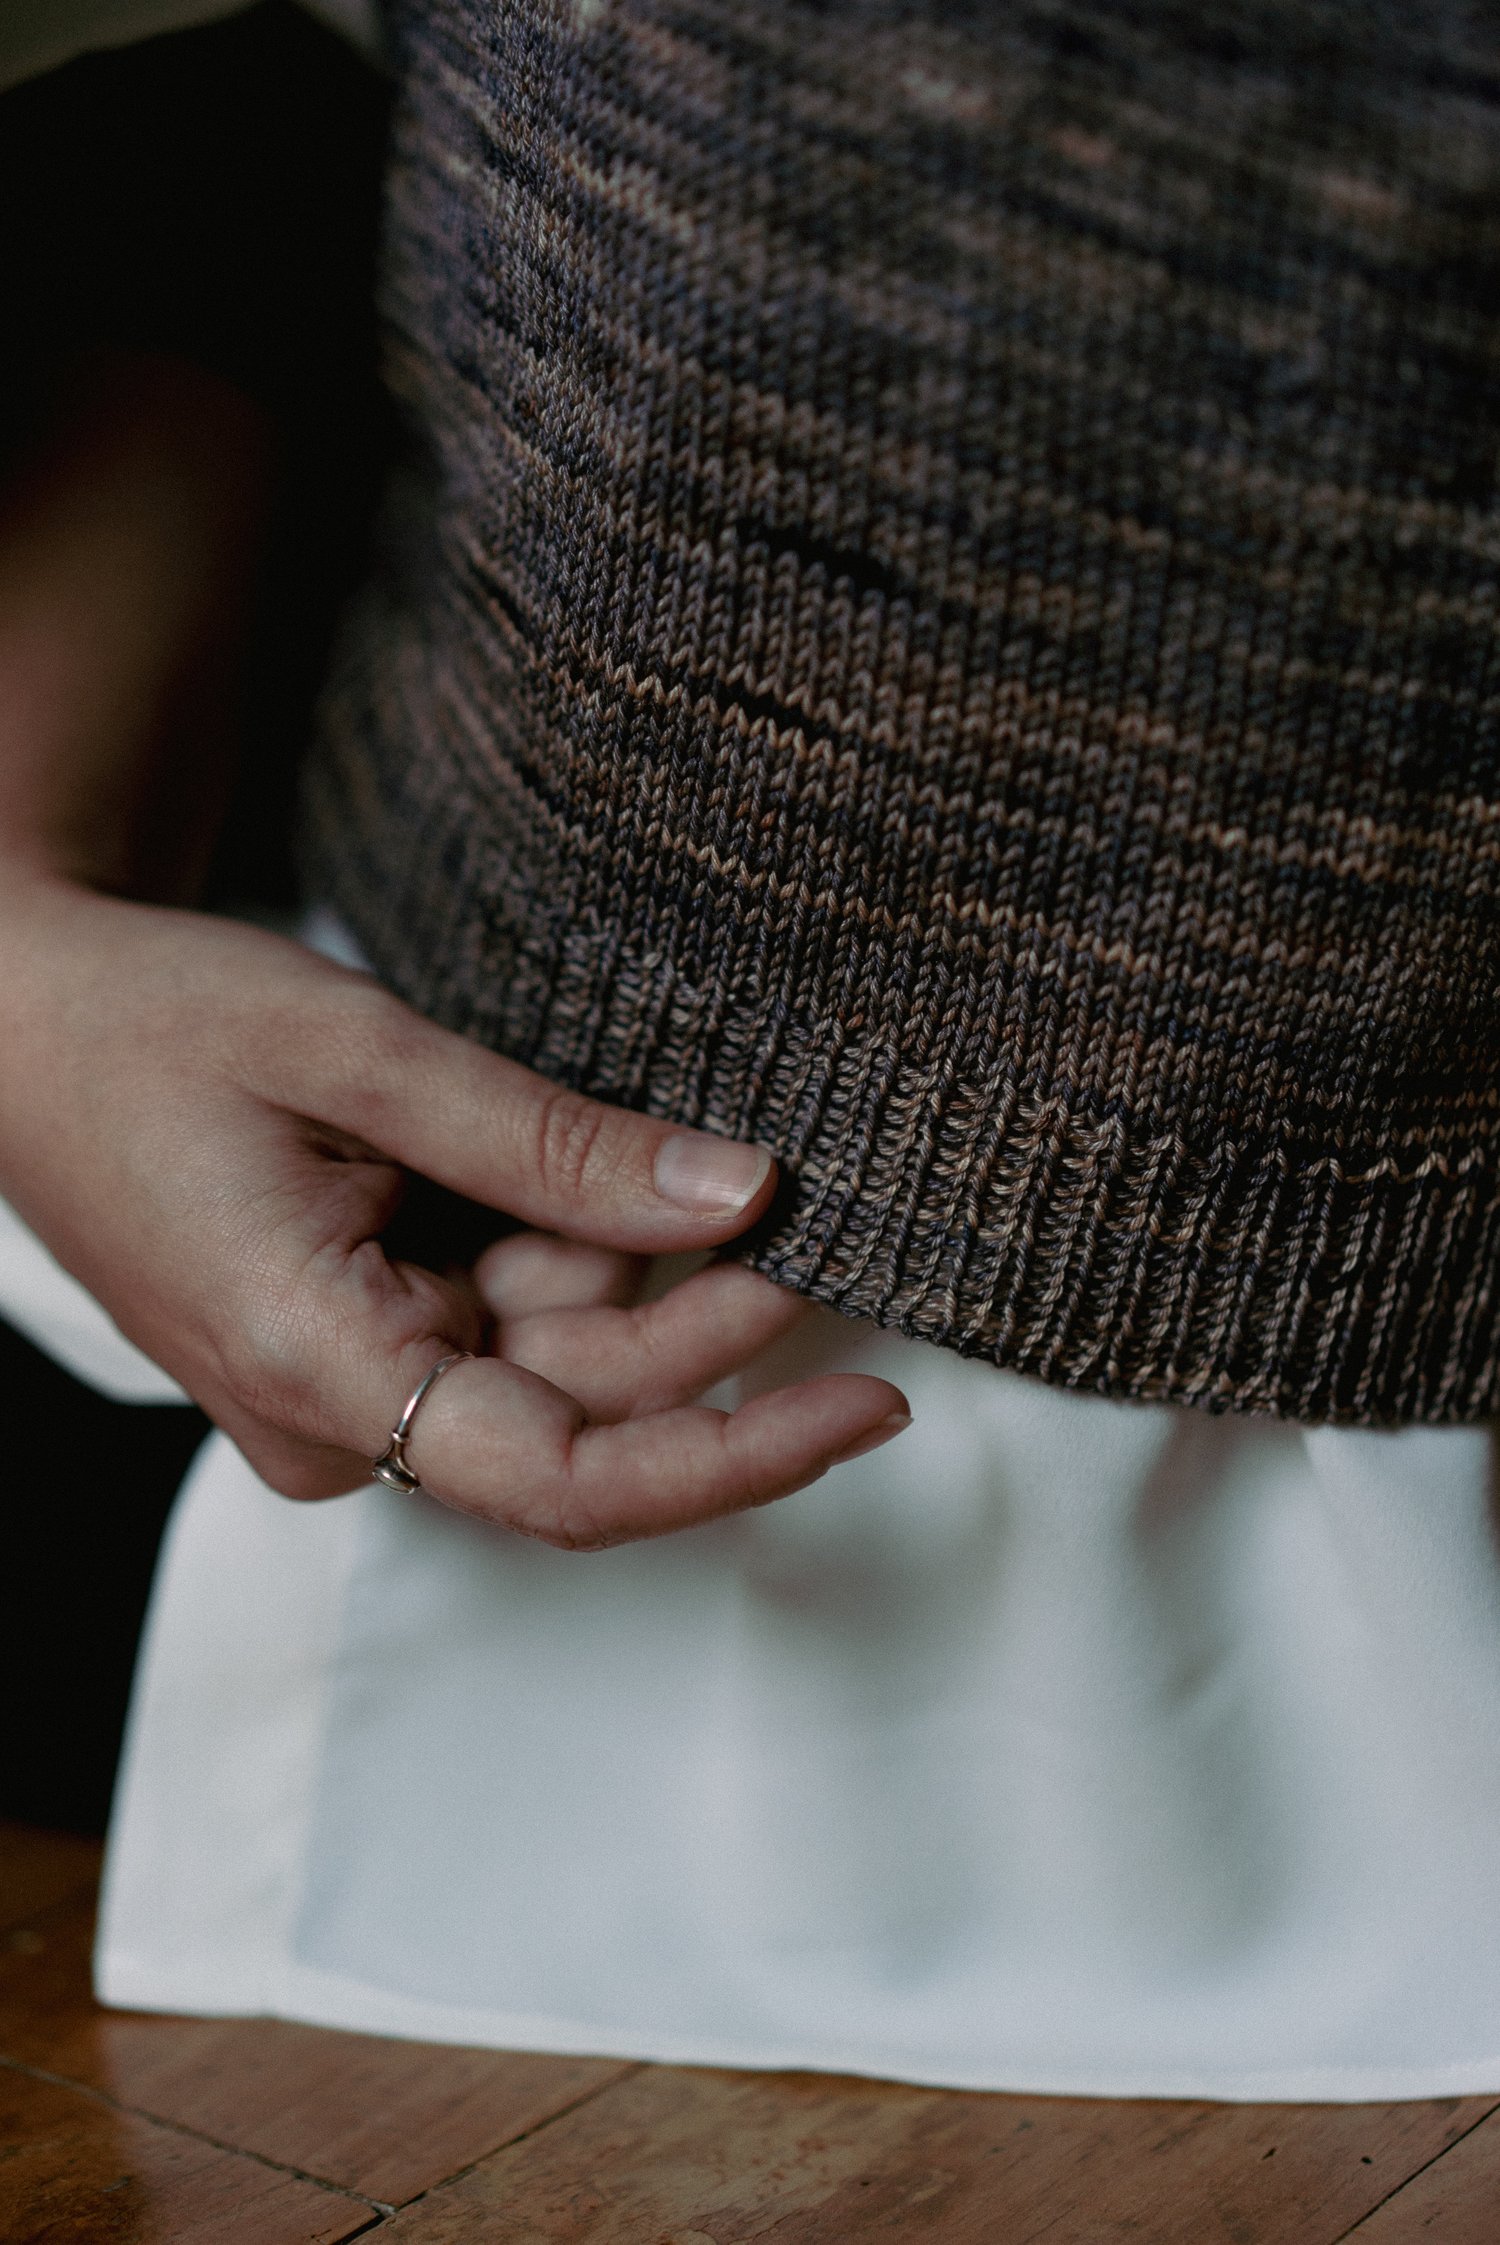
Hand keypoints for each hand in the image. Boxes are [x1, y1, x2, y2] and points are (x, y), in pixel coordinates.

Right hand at [0, 875, 908, 1545]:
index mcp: (313, 1365)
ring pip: (550, 1372)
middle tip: (814, 1217)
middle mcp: (330, 1418)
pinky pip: (499, 1331)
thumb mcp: (365, 1055)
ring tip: (723, 1183)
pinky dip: (571, 1263)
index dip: (732, 1455)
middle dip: (707, 1328)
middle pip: (580, 1417)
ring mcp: (340, 1393)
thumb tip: (738, 1195)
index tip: (868, 1405)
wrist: (18, 1025)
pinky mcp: (354, 1352)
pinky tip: (618, 1189)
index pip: (564, 1478)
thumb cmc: (150, 1027)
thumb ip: (556, 1143)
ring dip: (642, 1284)